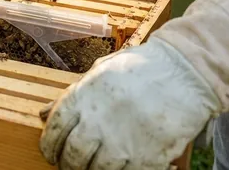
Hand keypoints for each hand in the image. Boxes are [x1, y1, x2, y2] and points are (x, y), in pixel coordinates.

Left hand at [39, 38, 219, 169]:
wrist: (185, 71)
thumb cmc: (141, 68)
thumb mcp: (99, 72)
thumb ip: (71, 95)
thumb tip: (43, 114)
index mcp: (82, 97)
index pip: (53, 131)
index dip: (49, 147)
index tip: (51, 153)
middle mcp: (97, 122)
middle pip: (72, 157)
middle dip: (68, 164)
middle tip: (72, 164)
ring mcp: (121, 142)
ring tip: (95, 166)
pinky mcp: (146, 157)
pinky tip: (122, 165)